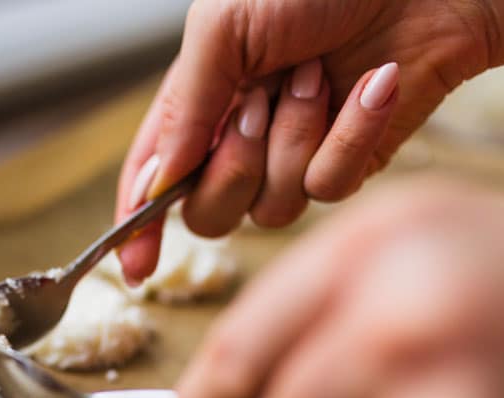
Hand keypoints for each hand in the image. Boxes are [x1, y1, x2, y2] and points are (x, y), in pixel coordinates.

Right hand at [115, 0, 503, 283]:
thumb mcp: (224, 26)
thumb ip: (185, 107)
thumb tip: (160, 182)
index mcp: (197, 109)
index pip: (153, 184)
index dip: (138, 228)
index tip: (134, 264)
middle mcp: (238, 143)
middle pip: (208, 215)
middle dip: (230, 169)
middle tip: (256, 104)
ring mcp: (291, 160)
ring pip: (270, 211)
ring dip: (294, 138)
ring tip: (318, 75)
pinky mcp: (346, 165)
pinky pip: (328, 188)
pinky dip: (348, 135)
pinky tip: (370, 86)